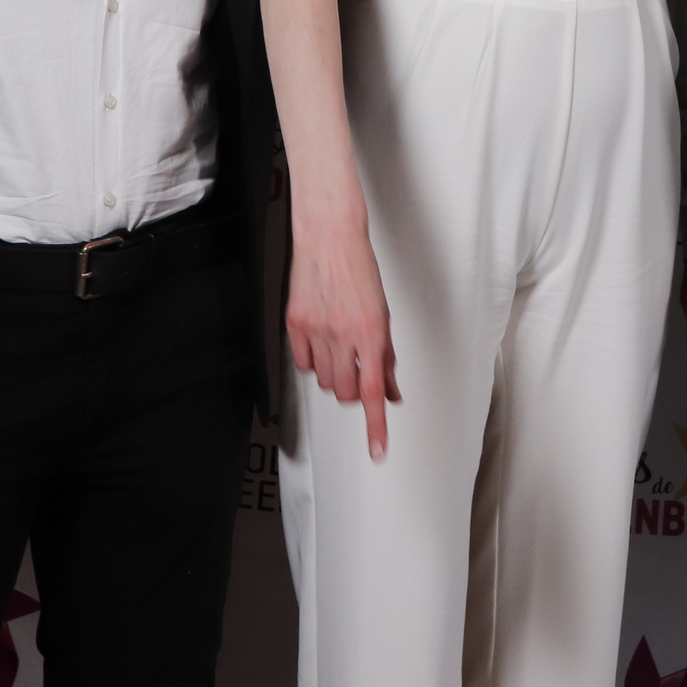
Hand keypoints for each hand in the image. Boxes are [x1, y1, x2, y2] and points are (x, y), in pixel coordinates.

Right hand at [285, 189, 399, 459]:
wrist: (329, 235)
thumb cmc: (359, 270)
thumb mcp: (383, 315)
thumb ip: (387, 358)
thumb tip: (392, 393)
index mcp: (371, 331)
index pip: (374, 392)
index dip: (376, 426)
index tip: (377, 451)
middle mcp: (342, 333)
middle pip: (345, 392)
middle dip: (354, 390)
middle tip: (359, 372)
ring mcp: (315, 330)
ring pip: (324, 381)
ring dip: (334, 375)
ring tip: (340, 349)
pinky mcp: (294, 324)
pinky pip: (302, 364)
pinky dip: (313, 362)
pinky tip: (320, 343)